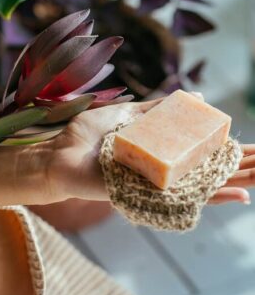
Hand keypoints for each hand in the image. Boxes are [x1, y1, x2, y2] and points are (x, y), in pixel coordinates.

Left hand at [48, 98, 251, 205]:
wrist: (59, 154)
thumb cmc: (85, 135)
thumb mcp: (125, 114)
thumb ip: (156, 108)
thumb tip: (195, 96)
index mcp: (154, 147)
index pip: (196, 148)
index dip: (221, 145)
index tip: (244, 141)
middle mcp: (158, 167)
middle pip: (204, 166)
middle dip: (236, 162)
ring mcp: (155, 183)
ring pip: (202, 184)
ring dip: (235, 179)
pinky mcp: (147, 195)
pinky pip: (184, 199)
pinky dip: (212, 197)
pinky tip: (239, 194)